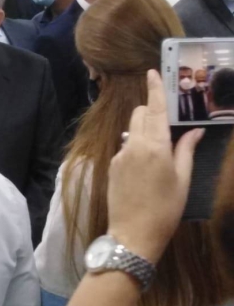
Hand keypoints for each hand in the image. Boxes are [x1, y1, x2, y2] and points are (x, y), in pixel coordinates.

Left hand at [107, 70, 203, 263]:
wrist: (132, 233)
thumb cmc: (165, 209)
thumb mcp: (182, 180)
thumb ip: (186, 151)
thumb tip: (195, 130)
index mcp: (155, 146)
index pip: (155, 110)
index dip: (155, 90)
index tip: (152, 72)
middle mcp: (134, 145)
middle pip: (140, 115)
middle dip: (151, 111)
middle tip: (165, 122)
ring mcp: (119, 154)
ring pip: (131, 129)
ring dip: (143, 129)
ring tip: (157, 150)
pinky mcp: (111, 165)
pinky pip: (125, 146)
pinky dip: (135, 146)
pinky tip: (144, 168)